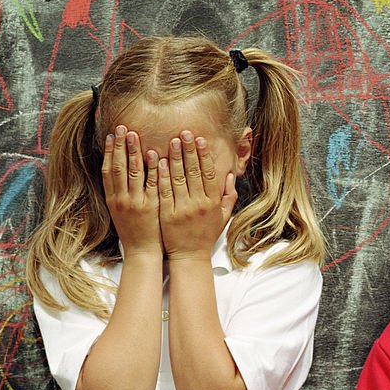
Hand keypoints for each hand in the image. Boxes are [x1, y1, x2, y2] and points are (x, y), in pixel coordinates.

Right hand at [101, 125, 160, 255]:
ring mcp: (136, 202)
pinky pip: (152, 183)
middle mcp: (121, 199)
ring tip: (135, 134)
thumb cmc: (134, 231)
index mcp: (113, 200)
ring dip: (134, 151)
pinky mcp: (151, 206)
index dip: (109, 152)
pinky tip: (154, 154)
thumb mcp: (120, 211)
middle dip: (120, 146)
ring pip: (134, 172)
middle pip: (119, 167)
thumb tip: (120, 171)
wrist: (143, 252)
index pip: (108, 171)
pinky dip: (152, 168)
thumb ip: (120, 192)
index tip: (112, 135)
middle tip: (122, 127)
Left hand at [158, 129, 235, 257]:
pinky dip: (161, 174)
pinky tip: (159, 161)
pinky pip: (164, 190)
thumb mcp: (223, 216)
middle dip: (189, 150)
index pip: (209, 173)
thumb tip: (230, 176)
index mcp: (213, 202)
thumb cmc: (205, 235)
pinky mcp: (167, 213)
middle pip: (193, 171)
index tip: (200, 140)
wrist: (190, 256)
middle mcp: (199, 203)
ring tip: (172, 141)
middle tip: (184, 133)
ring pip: (178, 178)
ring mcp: (183, 208)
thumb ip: (228, 196)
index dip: (204, 155)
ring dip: (175, 157)